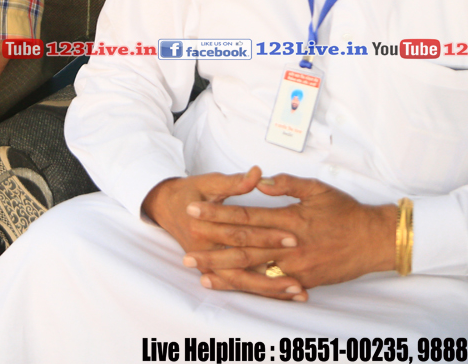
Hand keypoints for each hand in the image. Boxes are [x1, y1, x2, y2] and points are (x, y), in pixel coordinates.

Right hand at [144, 167, 306, 300]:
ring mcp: (206, 262)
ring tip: (297, 291)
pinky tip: (282, 294)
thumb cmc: (190, 192)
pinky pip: (237, 283)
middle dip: (272, 269)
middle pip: (241, 264)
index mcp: (203, 227)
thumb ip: (235, 182)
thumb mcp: (209, 182)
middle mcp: (204, 249)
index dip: (266, 236)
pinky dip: (259, 290)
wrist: (165, 206)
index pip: (239, 234)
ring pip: (240, 281)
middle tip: (301, 274)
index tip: (293, 237)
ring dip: (268, 289)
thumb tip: (258, 173)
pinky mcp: (212, 269)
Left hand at [182, 174, 396, 297]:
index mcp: (289, 218)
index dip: (217, 214)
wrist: (374, 240)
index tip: (193, 210)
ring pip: (253, 270)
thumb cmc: (346, 212)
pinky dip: (250, 287)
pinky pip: (271, 286)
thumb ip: (287, 184)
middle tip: (186, 247)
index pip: (245, 215)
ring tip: (200, 272)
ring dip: (225, 270)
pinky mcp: (304, 281)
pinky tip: (231, 286)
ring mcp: (296, 266)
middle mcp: (289, 244)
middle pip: (243, 245)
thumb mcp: (317, 189)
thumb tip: (259, 180)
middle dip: (212, 247)